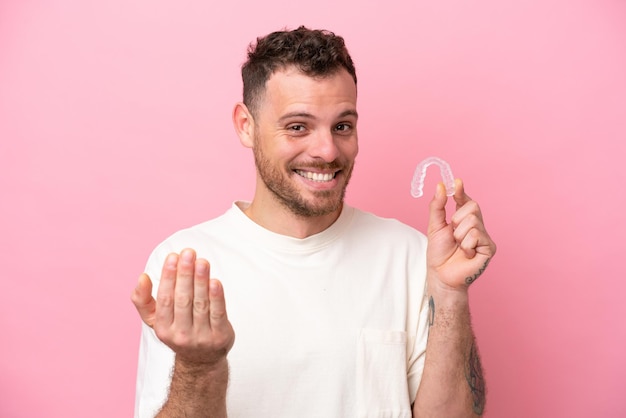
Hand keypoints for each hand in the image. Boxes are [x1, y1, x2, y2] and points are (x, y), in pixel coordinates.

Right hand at [131, 248, 234, 365]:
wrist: (201, 359)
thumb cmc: (177, 330)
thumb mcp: (156, 320)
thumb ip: (143, 299)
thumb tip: (142, 277)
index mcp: (163, 329)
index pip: (165, 299)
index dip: (169, 276)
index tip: (173, 256)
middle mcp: (181, 335)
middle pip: (183, 299)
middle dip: (185, 274)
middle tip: (189, 253)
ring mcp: (202, 337)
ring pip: (201, 304)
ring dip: (201, 281)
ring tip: (202, 261)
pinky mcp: (220, 336)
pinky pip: (218, 313)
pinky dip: (217, 296)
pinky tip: (215, 281)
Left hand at [427, 179, 495, 291]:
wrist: (441, 275)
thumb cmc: (439, 253)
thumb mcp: (435, 226)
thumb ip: (437, 206)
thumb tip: (440, 186)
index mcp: (464, 220)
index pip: (465, 200)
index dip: (461, 191)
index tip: (456, 182)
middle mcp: (477, 226)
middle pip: (472, 206)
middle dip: (456, 219)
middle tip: (453, 234)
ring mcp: (485, 237)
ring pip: (472, 221)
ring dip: (459, 235)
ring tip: (458, 246)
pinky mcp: (489, 248)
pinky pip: (476, 235)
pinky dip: (466, 245)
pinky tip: (466, 254)